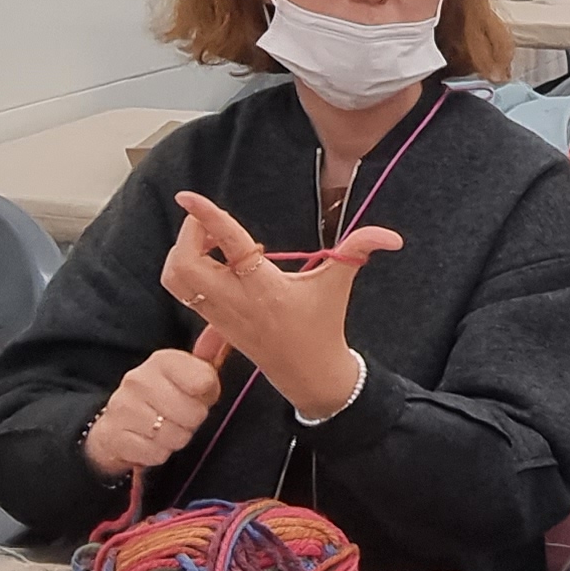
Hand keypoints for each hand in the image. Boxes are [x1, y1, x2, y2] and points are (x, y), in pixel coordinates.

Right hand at [84, 331, 232, 478]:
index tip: (198, 395)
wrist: (117, 423)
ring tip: (165, 428)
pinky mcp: (115, 436)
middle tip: (182, 417)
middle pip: (193, 414)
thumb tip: (222, 331)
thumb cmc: (163, 397)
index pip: (204, 381)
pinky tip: (151, 441)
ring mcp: (124, 407)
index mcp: (163, 360)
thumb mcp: (187, 374)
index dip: (208, 395)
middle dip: (193, 421)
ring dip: (177, 439)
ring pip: (175, 437)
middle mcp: (140, 379)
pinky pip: (157, 454)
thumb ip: (208, 356)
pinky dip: (159, 454)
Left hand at [159, 191, 396, 420]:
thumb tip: (393, 237)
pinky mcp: (211, 321)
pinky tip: (216, 262)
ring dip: (184, 251)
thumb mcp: (339, 283)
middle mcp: (234, 300)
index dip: (207, 218)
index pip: (229, 246)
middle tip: (212, 226)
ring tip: (212, 243)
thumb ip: (361, 249)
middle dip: (190, 234)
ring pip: (176, 277)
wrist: (307, 374)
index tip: (187, 195)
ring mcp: (218, 313)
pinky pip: (182, 289)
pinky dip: (187, 267)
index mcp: (265, 287)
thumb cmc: (322, 325)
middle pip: (185, 263)